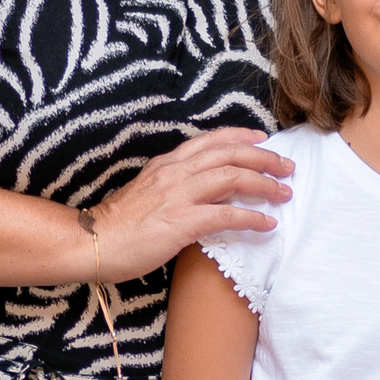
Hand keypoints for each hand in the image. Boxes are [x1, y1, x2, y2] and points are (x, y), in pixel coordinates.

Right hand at [86, 132, 294, 279]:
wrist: (92, 242)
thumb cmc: (119, 224)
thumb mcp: (148, 192)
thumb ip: (174, 186)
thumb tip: (203, 192)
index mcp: (167, 164)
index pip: (210, 141)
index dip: (240, 137)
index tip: (262, 140)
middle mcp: (175, 173)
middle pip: (229, 154)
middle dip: (263, 158)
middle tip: (287, 166)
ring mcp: (178, 196)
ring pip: (232, 178)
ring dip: (264, 184)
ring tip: (284, 192)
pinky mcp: (181, 222)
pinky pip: (226, 215)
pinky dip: (252, 218)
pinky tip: (267, 224)